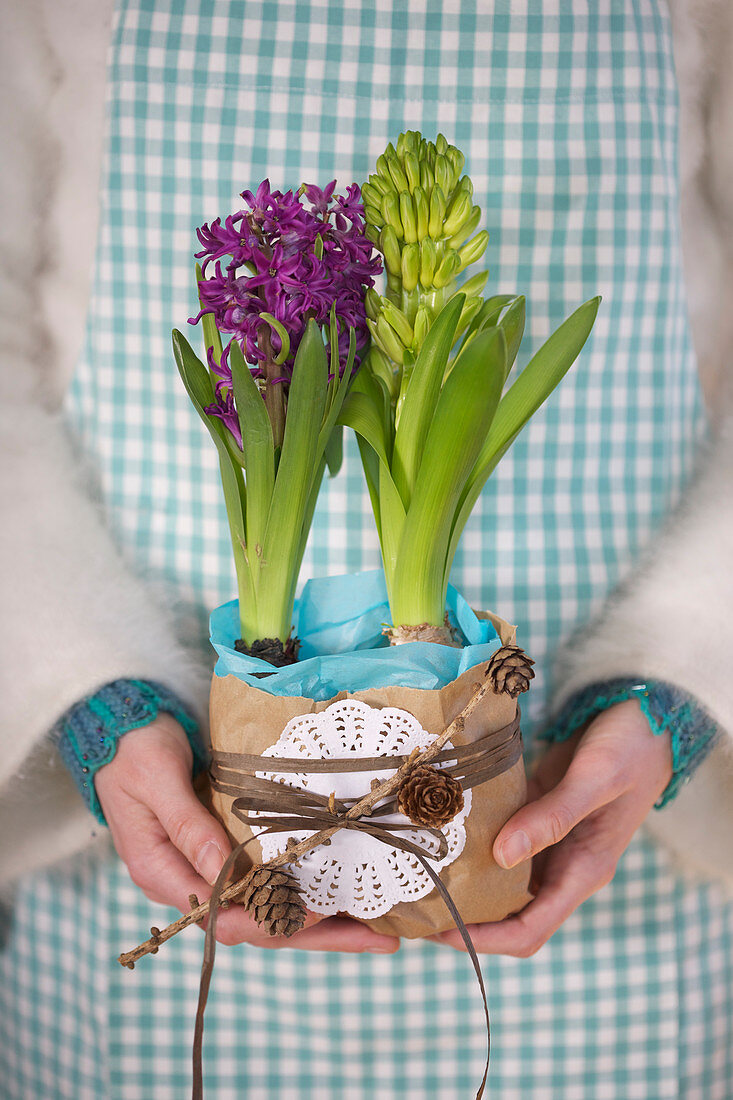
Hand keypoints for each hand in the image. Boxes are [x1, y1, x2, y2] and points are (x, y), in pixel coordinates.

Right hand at [95, 713, 398, 953]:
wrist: (122, 721)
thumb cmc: (133, 747)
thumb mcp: (157, 778)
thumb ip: (189, 826)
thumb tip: (224, 875)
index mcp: (161, 871)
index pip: (223, 918)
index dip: (273, 920)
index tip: (319, 913)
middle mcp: (186, 879)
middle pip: (257, 922)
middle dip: (316, 933)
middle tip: (377, 941)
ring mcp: (206, 865)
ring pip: (267, 906)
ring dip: (319, 918)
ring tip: (375, 927)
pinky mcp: (223, 846)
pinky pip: (267, 878)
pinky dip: (303, 887)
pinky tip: (341, 890)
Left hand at [431, 699, 672, 956]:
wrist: (646, 714)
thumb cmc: (630, 747)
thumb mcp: (595, 778)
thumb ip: (553, 817)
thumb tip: (501, 856)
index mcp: (583, 870)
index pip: (529, 930)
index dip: (484, 938)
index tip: (439, 928)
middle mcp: (563, 864)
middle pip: (508, 913)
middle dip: (464, 916)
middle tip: (414, 901)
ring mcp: (548, 840)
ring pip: (500, 878)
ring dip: (464, 878)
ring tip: (415, 869)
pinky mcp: (536, 813)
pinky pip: (500, 838)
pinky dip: (472, 839)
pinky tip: (439, 829)